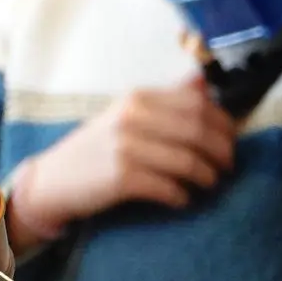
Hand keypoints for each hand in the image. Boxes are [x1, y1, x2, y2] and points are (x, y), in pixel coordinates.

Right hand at [6, 74, 233, 248]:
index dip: (223, 123)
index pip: (197, 103)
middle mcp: (131, 117)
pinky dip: (181, 196)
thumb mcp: (124, 115)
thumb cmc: (94, 150)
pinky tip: (181, 199)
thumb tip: (201, 81)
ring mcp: (125, 147)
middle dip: (222, 152)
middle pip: (198, 131)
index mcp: (136, 98)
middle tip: (227, 167)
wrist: (51, 181)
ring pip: (188, 161)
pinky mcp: (121, 177)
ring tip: (208, 184)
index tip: (231, 140)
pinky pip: (168, 187)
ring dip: (207, 177)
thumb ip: (164, 99)